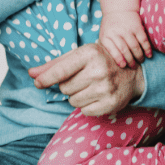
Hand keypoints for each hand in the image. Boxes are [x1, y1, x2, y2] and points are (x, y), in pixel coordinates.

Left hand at [28, 43, 144, 115]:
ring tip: (89, 87)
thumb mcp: (79, 56)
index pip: (60, 70)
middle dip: (68, 86)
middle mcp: (99, 70)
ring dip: (76, 97)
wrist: (132, 73)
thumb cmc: (100, 61)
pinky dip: (86, 106)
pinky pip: (84, 111)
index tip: (37, 83)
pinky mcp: (111, 104)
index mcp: (89, 53)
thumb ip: (54, 65)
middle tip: (81, 79)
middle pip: (64, 88)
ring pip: (72, 101)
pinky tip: (96, 96)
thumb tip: (31, 74)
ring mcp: (106, 88)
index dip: (46, 78)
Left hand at [99, 10, 151, 67]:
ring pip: (135, 46)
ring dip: (139, 56)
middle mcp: (116, 32)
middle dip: (130, 60)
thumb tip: (115, 62)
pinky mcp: (137, 27)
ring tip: (141, 61)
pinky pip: (143, 40)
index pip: (112, 50)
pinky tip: (149, 55)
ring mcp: (127, 29)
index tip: (124, 66)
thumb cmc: (110, 26)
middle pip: (125, 50)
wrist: (118, 9)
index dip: (118, 59)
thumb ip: (107, 47)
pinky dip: (147, 49)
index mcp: (106, 36)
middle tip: (134, 66)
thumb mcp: (104, 35)